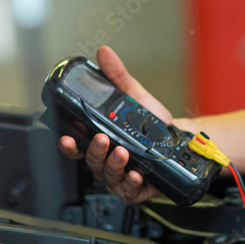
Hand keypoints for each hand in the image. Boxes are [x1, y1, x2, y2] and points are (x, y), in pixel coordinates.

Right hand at [57, 46, 169, 203]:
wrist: (178, 140)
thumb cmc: (150, 123)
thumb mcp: (133, 95)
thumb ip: (117, 75)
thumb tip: (104, 53)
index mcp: (100, 140)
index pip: (77, 146)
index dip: (69, 145)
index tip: (67, 138)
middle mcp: (106, 160)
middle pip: (91, 161)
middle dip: (94, 151)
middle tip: (103, 139)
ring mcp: (120, 176)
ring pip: (108, 175)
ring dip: (113, 164)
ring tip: (122, 152)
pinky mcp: (136, 188)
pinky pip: (129, 190)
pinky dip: (131, 182)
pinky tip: (136, 173)